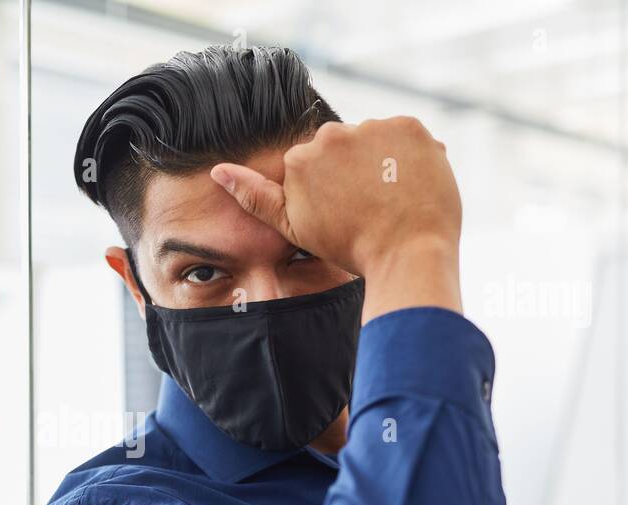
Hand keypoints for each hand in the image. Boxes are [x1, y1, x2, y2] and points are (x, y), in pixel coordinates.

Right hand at [212, 117, 462, 320]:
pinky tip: (409, 184)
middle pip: (344, 145)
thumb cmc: (348, 247)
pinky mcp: (410, 126)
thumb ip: (256, 197)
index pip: (316, 161)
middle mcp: (333, 134)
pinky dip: (410, 156)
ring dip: (382, 161)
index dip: (331, 187)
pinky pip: (406, 136)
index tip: (345, 211)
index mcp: (301, 157)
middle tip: (369, 205)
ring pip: (375, 139)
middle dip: (354, 168)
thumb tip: (218, 171)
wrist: (406, 255)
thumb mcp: (293, 226)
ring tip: (391, 197)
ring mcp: (374, 127)